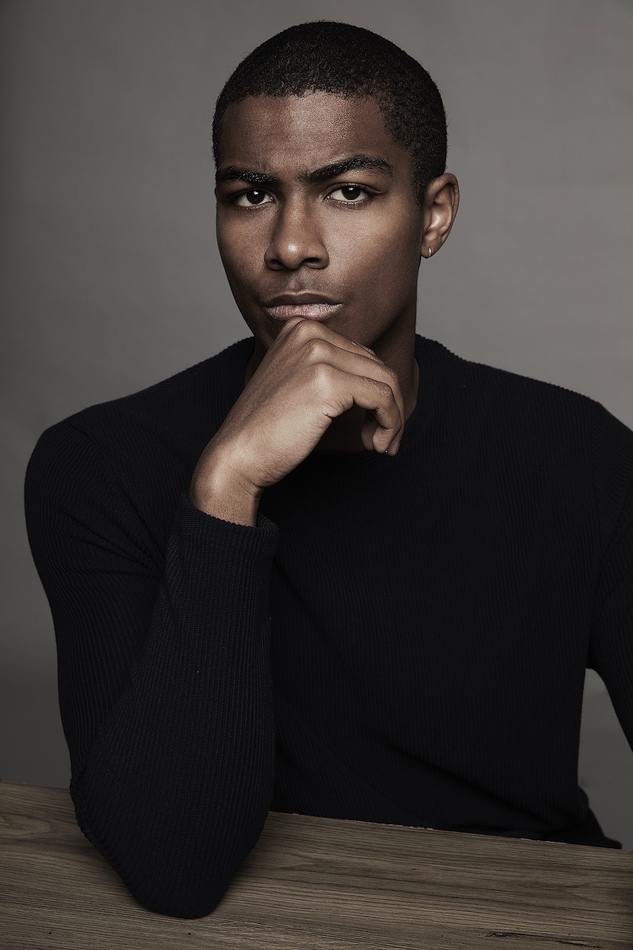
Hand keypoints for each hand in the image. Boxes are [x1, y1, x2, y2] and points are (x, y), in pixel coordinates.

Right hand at [189, 319, 404, 524]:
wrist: (239, 454)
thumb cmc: (268, 429)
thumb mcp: (300, 384)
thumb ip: (332, 371)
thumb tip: (381, 383)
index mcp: (301, 328)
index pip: (361, 355)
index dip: (375, 392)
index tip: (372, 423)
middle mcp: (309, 333)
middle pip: (376, 366)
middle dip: (388, 405)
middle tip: (380, 438)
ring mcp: (318, 354)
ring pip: (386, 382)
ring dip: (392, 417)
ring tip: (380, 443)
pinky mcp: (329, 381)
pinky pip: (382, 398)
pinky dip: (390, 423)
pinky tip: (375, 443)